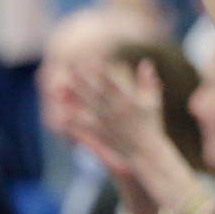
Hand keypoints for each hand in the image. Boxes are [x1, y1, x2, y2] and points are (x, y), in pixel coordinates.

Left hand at [66, 59, 167, 179]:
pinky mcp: (101, 135)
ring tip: (62, 87)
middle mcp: (117, 112)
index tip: (93, 61)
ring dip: (74, 98)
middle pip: (97, 93)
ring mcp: (108, 124)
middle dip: (84, 81)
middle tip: (72, 68)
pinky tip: (61, 115)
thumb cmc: (150, 124)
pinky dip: (73, 121)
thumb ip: (148, 82)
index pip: (113, 84)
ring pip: (88, 108)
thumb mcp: (153, 101)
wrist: (146, 152)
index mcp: (129, 102)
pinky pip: (85, 127)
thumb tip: (146, 62)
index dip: (102, 72)